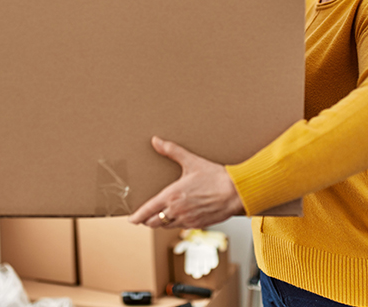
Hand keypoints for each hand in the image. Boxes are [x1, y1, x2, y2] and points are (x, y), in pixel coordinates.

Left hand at [128, 136, 244, 228]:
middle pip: (153, 222)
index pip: (147, 210)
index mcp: (171, 195)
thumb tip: (156, 141)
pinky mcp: (197, 224)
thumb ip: (172, 151)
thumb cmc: (215, 177)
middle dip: (147, 220)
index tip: (131, 219)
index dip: (137, 216)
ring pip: (166, 226)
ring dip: (161, 222)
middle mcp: (176, 210)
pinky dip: (175, 223)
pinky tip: (178, 216)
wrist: (235, 192)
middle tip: (144, 217)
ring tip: (160, 216)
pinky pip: (180, 227)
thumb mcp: (192, 161)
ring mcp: (187, 219)